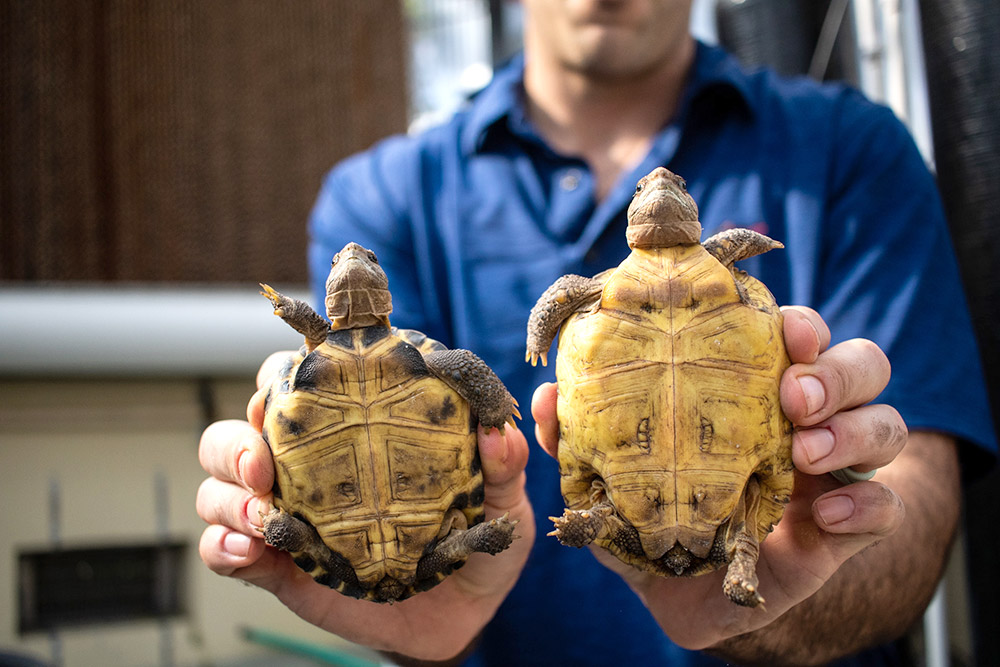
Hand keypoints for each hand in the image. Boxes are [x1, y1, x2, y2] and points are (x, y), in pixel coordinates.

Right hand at [197, 352, 534, 661]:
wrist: (465, 616)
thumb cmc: (475, 542)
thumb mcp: (500, 503)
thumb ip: (503, 467)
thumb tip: (497, 432)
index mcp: (349, 433)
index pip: (295, 386)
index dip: (279, 378)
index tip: (291, 388)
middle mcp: (305, 468)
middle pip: (235, 434)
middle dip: (236, 444)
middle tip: (263, 465)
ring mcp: (287, 518)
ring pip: (217, 490)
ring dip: (226, 497)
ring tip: (261, 514)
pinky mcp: (279, 568)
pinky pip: (224, 553)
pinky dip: (223, 548)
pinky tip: (249, 552)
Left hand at [531, 306, 907, 649]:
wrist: (689, 593)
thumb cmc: (656, 516)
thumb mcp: (614, 478)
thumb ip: (580, 439)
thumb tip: (544, 397)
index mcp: (754, 390)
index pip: (795, 335)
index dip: (799, 323)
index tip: (782, 329)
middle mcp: (806, 419)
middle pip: (859, 364)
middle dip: (835, 370)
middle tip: (794, 395)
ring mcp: (834, 470)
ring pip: (886, 422)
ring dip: (853, 430)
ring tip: (807, 451)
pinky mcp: (849, 527)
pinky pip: (887, 505)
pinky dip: (867, 504)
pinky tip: (828, 517)